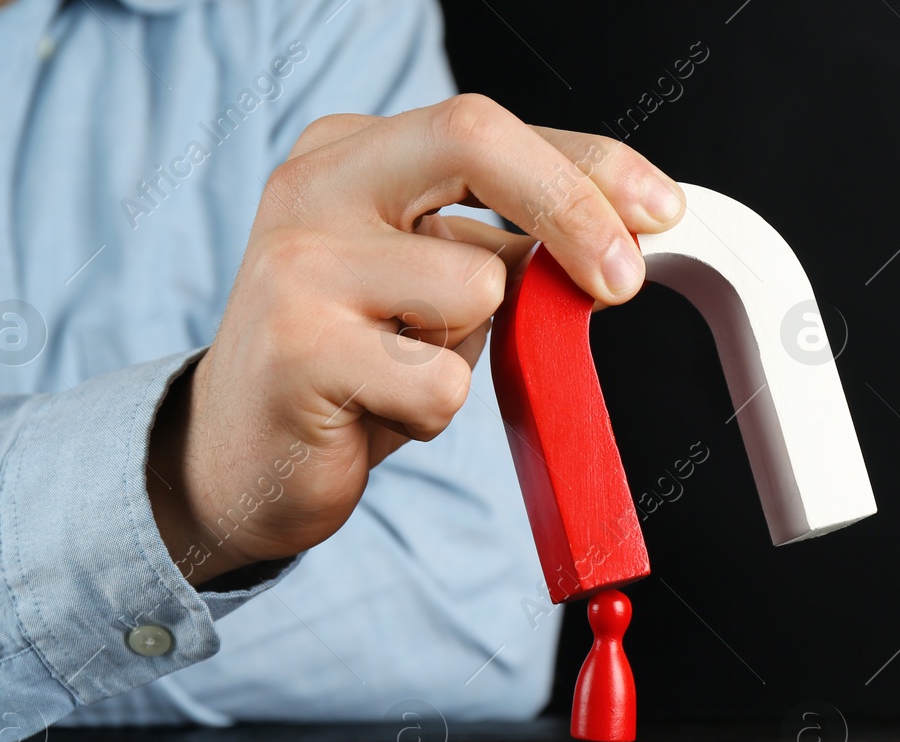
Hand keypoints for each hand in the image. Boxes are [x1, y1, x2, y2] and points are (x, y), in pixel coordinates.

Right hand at [144, 95, 686, 586]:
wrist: (238, 457)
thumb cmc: (352, 362)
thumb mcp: (430, 285)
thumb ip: (508, 249)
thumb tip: (625, 235)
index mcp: (350, 153)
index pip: (488, 126)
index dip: (590, 164)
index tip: (661, 211)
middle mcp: (314, 186)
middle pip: (474, 139)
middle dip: (573, 206)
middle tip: (625, 279)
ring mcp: (296, 264)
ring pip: (475, 289)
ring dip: (472, 350)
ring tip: (405, 370)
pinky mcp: (296, 352)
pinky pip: (441, 383)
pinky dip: (433, 413)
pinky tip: (377, 411)